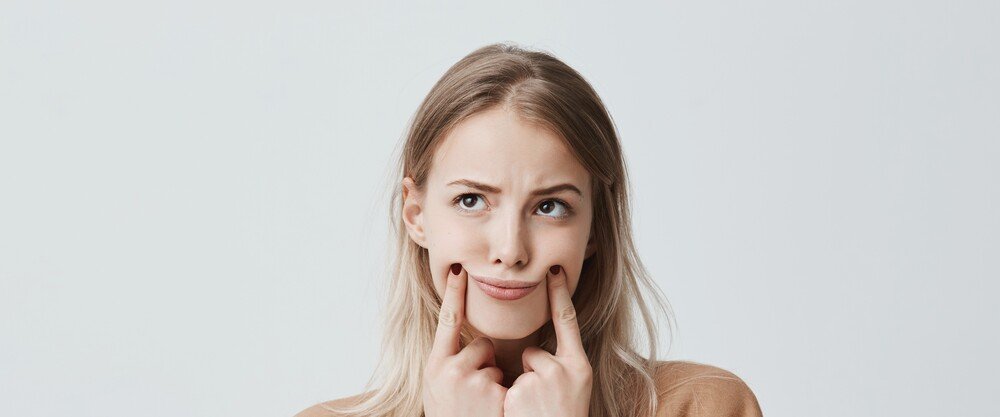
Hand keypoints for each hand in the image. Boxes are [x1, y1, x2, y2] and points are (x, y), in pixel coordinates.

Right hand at [421, 263, 507, 416]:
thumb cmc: (450, 415)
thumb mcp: (437, 388)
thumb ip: (448, 363)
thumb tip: (468, 340)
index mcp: (433, 365)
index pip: (447, 321)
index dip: (453, 293)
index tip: (459, 268)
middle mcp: (448, 370)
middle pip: (481, 344)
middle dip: (483, 363)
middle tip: (473, 392)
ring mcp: (471, 381)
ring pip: (494, 364)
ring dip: (493, 381)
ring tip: (481, 405)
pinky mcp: (491, 393)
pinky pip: (505, 381)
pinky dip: (503, 395)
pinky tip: (492, 410)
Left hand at [503, 265, 592, 416]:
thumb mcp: (572, 390)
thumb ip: (558, 367)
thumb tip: (535, 353)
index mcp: (580, 368)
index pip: (568, 321)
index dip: (560, 294)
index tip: (554, 269)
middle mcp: (565, 370)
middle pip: (533, 353)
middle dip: (531, 376)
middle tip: (542, 403)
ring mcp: (543, 381)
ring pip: (518, 372)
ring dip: (520, 389)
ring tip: (533, 412)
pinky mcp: (522, 393)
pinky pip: (509, 386)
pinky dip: (511, 401)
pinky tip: (523, 415)